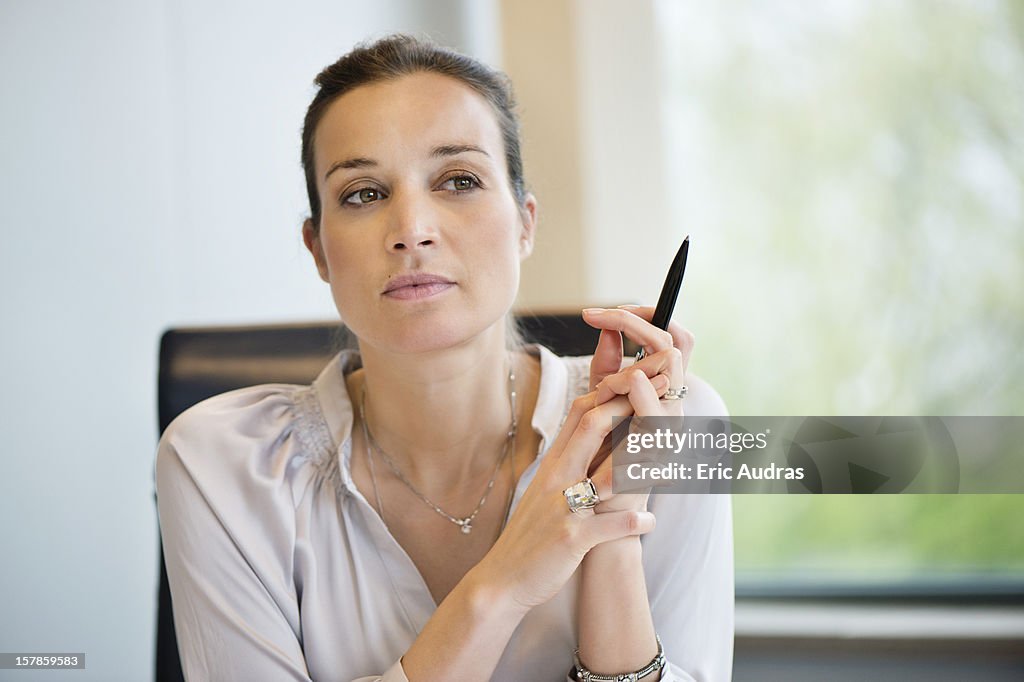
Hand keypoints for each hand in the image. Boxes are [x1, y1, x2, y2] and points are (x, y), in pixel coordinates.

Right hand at [473, 388, 656, 612]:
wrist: (502, 578)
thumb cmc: (532, 533)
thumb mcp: (547, 489)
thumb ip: (570, 462)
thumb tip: (597, 436)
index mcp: (554, 462)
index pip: (580, 412)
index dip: (611, 391)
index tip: (640, 377)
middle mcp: (556, 476)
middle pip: (592, 426)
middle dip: (629, 405)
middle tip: (663, 391)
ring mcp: (562, 506)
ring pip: (605, 473)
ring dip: (642, 464)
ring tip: (669, 461)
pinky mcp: (570, 539)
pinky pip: (608, 526)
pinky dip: (633, 524)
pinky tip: (650, 522)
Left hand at [580, 306, 694, 513]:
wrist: (598, 504)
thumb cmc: (598, 455)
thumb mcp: (600, 401)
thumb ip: (606, 367)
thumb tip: (607, 327)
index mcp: (664, 390)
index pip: (674, 337)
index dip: (649, 314)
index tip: (610, 310)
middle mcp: (675, 403)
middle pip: (677, 343)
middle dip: (637, 323)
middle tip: (600, 316)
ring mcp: (673, 425)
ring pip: (671, 369)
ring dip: (630, 360)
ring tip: (602, 375)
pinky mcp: (662, 449)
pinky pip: (657, 411)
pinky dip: (640, 391)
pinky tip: (621, 382)